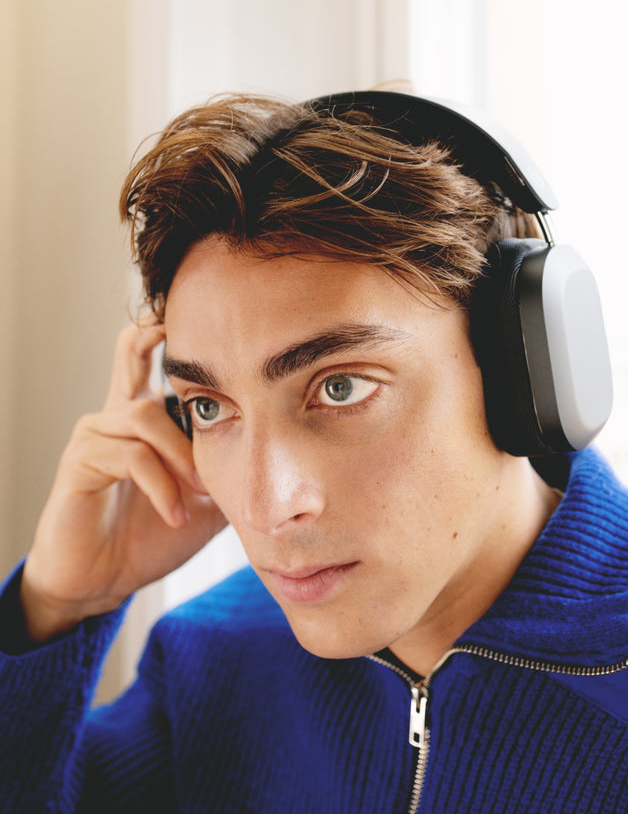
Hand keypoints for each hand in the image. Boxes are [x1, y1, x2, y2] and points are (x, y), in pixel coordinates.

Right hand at [20, 320, 227, 641]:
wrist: (102, 580)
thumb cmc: (150, 536)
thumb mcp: (204, 500)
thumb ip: (230, 472)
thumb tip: (280, 457)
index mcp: (145, 419)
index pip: (153, 357)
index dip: (172, 330)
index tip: (210, 314)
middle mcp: (116, 416)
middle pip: (131, 350)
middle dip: (164, 336)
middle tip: (203, 341)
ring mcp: (95, 436)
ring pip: (145, 417)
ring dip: (182, 456)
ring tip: (201, 493)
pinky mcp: (80, 465)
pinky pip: (130, 457)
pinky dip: (161, 486)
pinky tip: (177, 513)